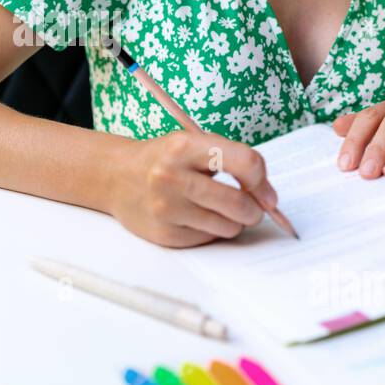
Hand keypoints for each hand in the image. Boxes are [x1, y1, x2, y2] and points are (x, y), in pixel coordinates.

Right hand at [109, 130, 280, 247]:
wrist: (116, 177)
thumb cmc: (164, 159)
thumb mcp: (193, 144)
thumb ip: (231, 161)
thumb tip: (268, 198)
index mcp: (185, 146)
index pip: (245, 162)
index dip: (262, 181)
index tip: (266, 193)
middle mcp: (172, 177)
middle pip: (238, 204)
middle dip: (253, 210)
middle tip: (251, 208)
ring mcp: (166, 208)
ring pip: (227, 227)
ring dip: (233, 222)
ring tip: (219, 210)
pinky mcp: (164, 235)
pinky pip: (208, 240)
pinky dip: (210, 231)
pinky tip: (195, 217)